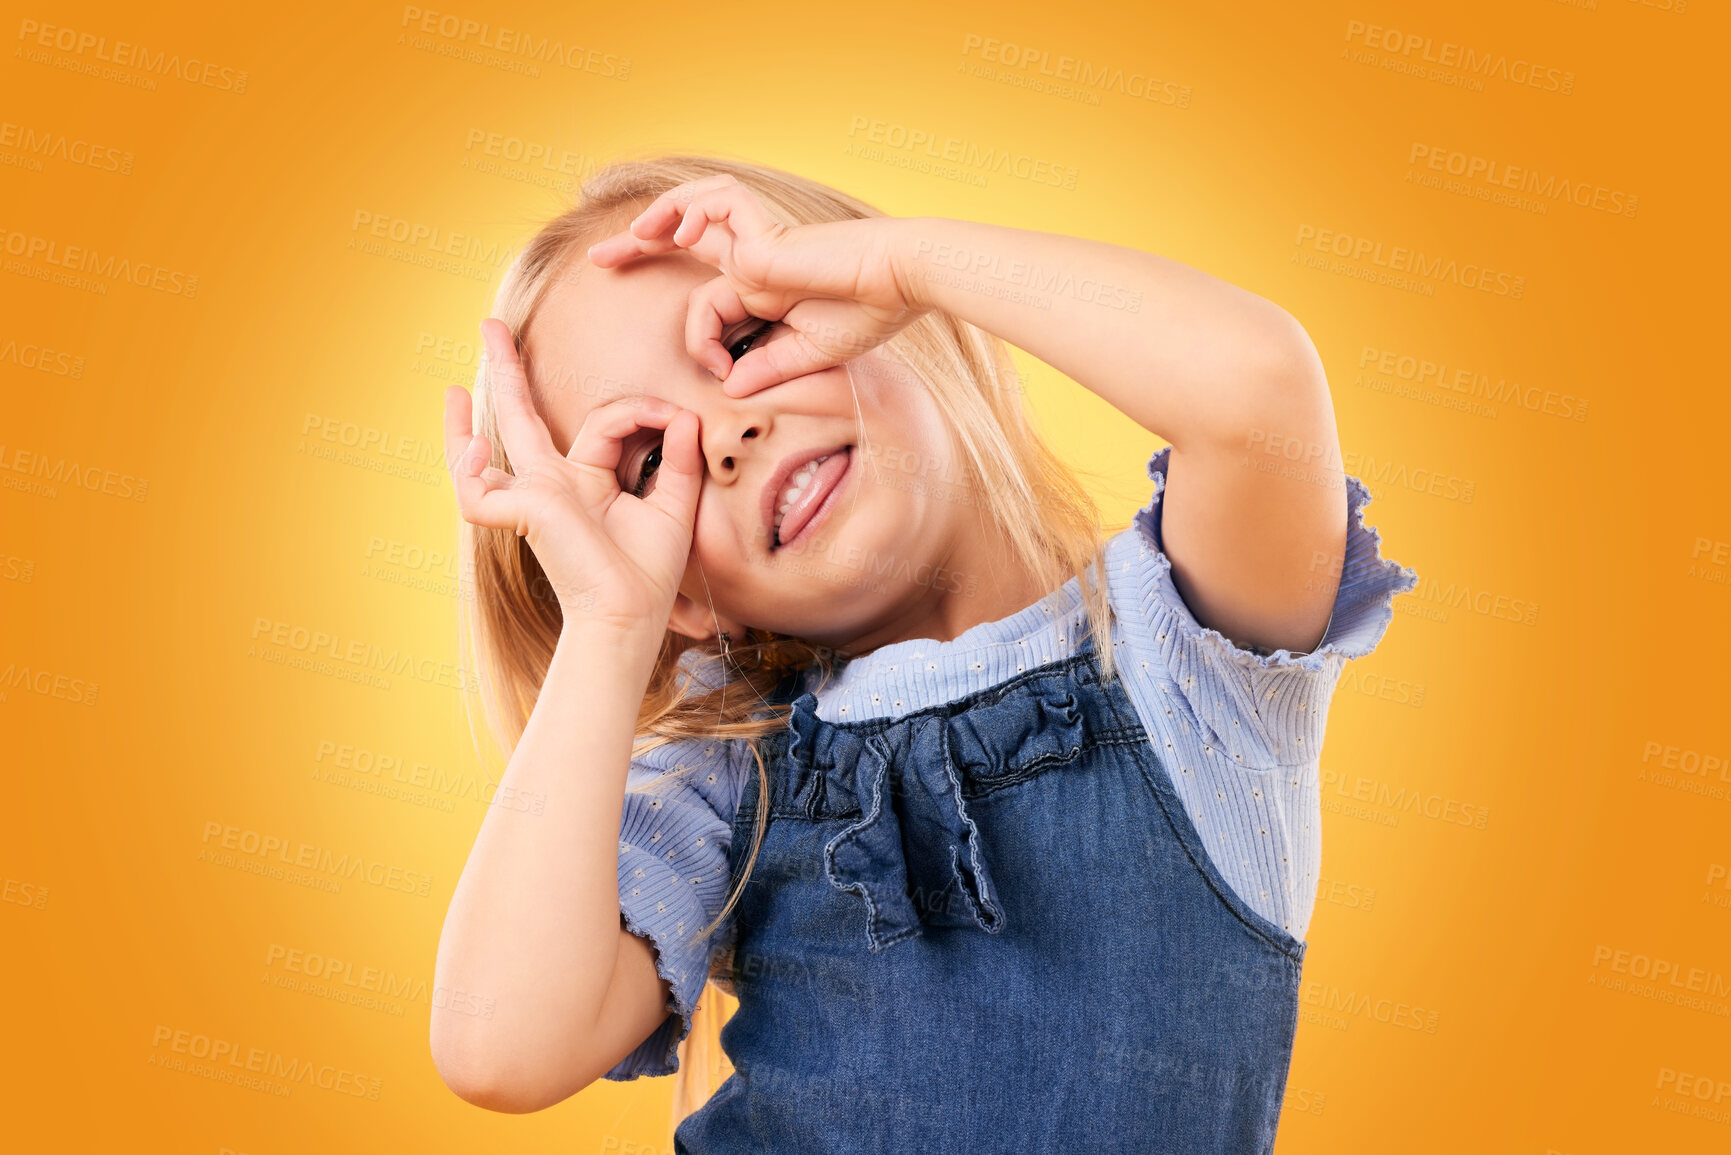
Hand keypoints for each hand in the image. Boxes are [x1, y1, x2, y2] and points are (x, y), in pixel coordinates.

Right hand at [443, 319, 702, 633]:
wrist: (632, 618)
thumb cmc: (649, 574)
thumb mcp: (674, 505)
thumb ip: (679, 459)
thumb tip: (684, 414)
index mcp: (588, 481)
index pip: (605, 422)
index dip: (643, 410)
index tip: (678, 415)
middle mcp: (555, 485)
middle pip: (521, 417)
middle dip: (509, 370)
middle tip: (492, 326)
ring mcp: (532, 498)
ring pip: (481, 454)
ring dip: (460, 427)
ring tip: (453, 388)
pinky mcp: (521, 514)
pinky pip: (476, 492)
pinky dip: (469, 469)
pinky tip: (475, 446)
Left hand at [585, 173, 928, 396]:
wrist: (900, 283)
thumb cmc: (867, 314)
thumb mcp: (808, 355)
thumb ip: (768, 369)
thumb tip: (729, 387)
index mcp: (763, 289)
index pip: (708, 303)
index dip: (701, 342)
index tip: (719, 372)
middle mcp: (754, 260)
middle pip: (683, 239)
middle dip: (639, 244)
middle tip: (600, 258)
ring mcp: (758, 242)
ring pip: (696, 212)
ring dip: (660, 217)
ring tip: (633, 231)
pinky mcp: (767, 229)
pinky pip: (721, 204)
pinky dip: (696, 211)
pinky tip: (682, 230)